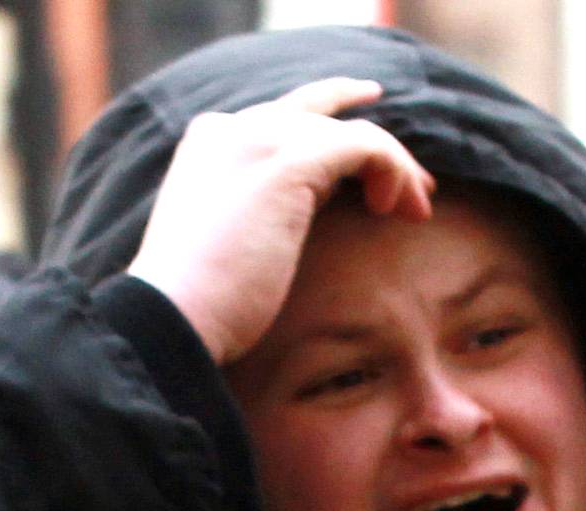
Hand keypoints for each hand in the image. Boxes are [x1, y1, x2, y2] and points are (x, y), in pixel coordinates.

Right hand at [127, 77, 436, 365]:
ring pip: (351, 129)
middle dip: (371, 145)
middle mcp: (232, 129)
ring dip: (394, 165)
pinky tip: (394, 207)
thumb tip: (302, 216)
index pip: (284, 121)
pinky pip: (365, 146)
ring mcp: (260, 141)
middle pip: (321, 114)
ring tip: (416, 206)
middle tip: (411, 184)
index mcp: (209, 144)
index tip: (364, 183)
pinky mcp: (289, 164)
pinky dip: (392, 171)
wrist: (169, 320)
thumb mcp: (221, 240)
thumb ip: (253, 210)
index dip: (330, 142)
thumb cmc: (194, 303)